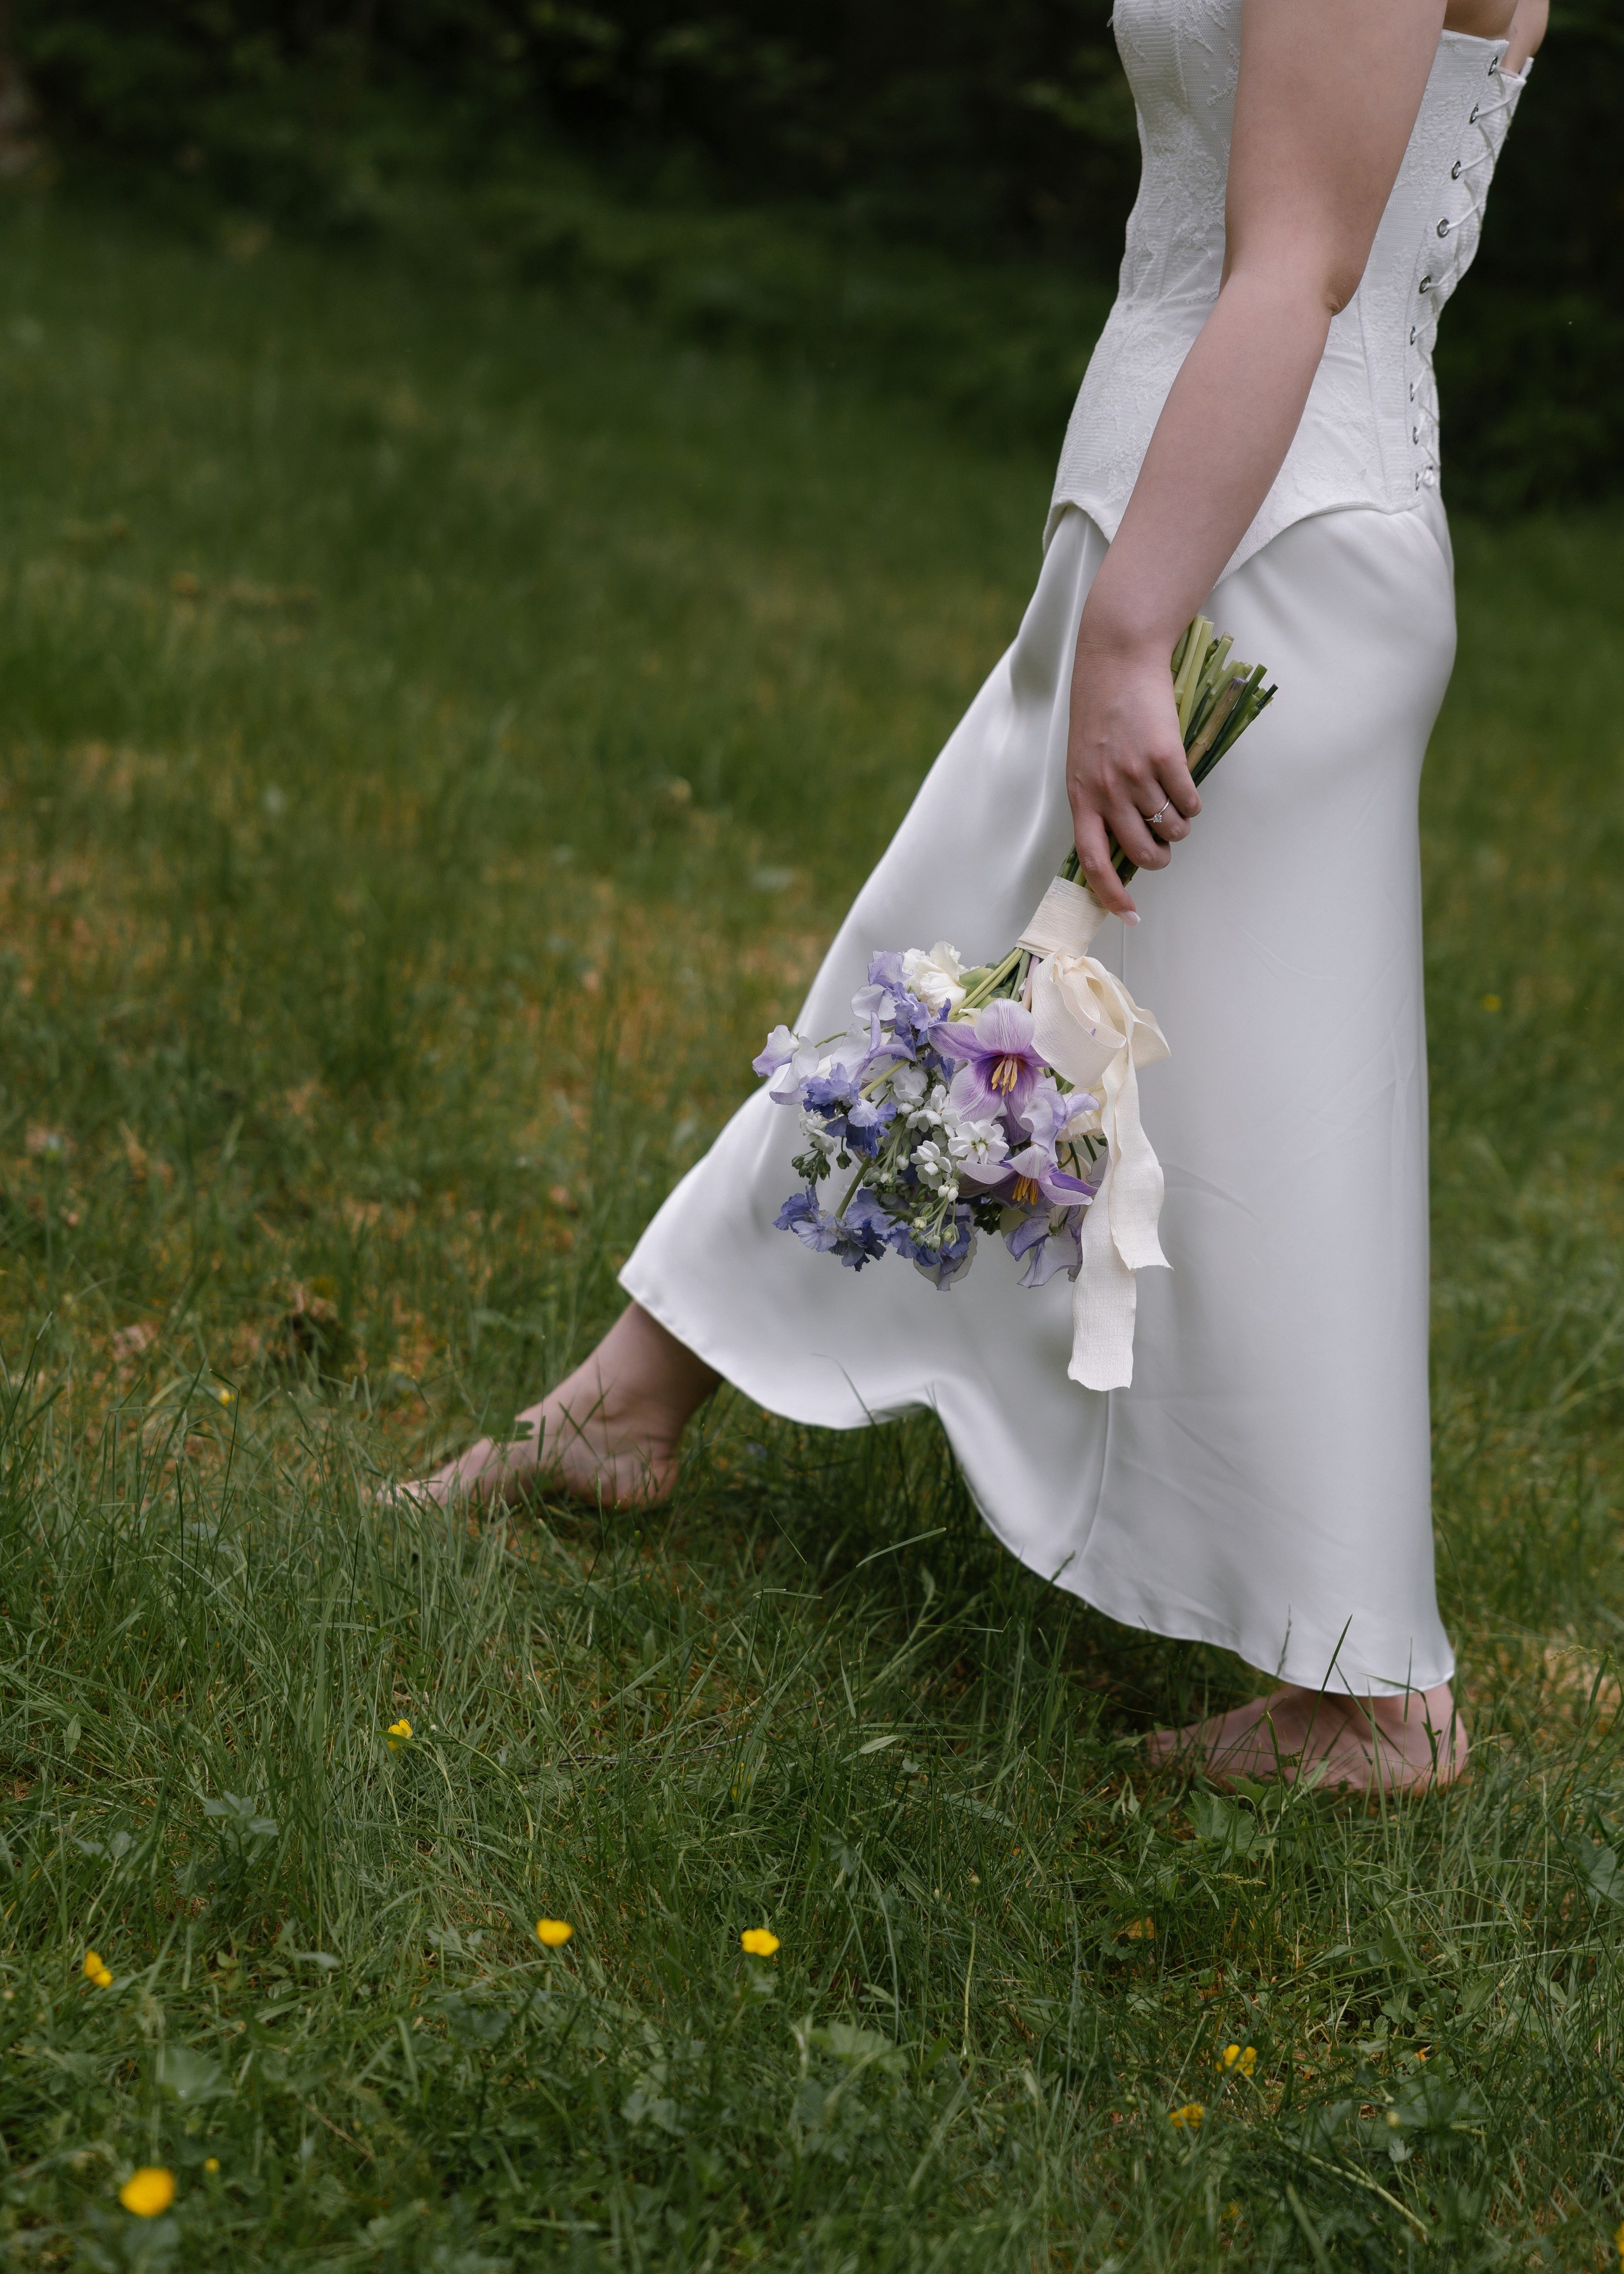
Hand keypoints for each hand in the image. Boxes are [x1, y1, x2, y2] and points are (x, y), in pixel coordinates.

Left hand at [1065, 628, 1200, 918]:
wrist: (1117, 659)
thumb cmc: (1100, 711)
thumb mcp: (1084, 762)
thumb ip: (1097, 800)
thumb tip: (1120, 842)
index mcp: (1081, 796)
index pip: (1093, 862)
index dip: (1112, 896)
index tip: (1129, 916)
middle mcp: (1105, 791)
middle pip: (1140, 853)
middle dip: (1159, 859)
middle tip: (1164, 847)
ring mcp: (1135, 775)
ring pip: (1170, 828)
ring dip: (1180, 828)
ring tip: (1177, 812)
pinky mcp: (1164, 757)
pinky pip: (1189, 801)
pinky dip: (1193, 804)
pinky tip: (1187, 790)